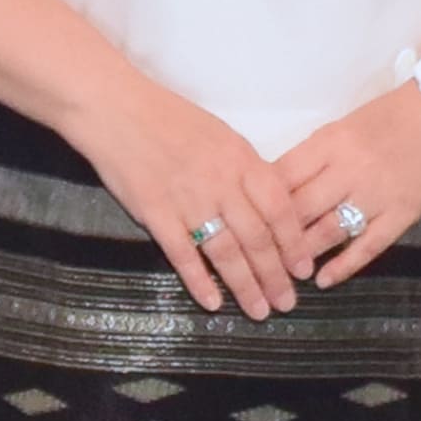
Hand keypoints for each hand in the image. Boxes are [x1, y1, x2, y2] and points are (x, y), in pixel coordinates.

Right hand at [72, 82, 302, 318]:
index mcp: (241, 160)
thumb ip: (245, 171)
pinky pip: (183, 254)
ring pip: (225, 252)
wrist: (116, 109)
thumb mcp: (220, 136)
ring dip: (245, 286)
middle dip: (275, 275)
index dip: (294, 243)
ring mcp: (188, 200)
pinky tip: (213, 302)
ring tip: (258, 310)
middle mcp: (220, 182)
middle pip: (257, 237)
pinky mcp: (155, 213)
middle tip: (286, 303)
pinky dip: (199, 281)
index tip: (304, 269)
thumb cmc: (170, 119)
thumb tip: (270, 206)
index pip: (280, 209)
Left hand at [262, 84, 420, 294]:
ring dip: (303, 255)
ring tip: (285, 272)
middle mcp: (350, 169)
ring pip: (328, 231)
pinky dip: (344, 265)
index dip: (259, 204)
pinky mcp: (402, 214)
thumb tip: (275, 189)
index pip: (282, 178)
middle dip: (273, 237)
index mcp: (330, 142)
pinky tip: (324, 280)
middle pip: (299, 209)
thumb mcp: (342, 128)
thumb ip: (312, 158)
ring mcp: (377, 194)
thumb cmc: (388, 118)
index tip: (244, 222)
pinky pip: (368, 245)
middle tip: (256, 257)